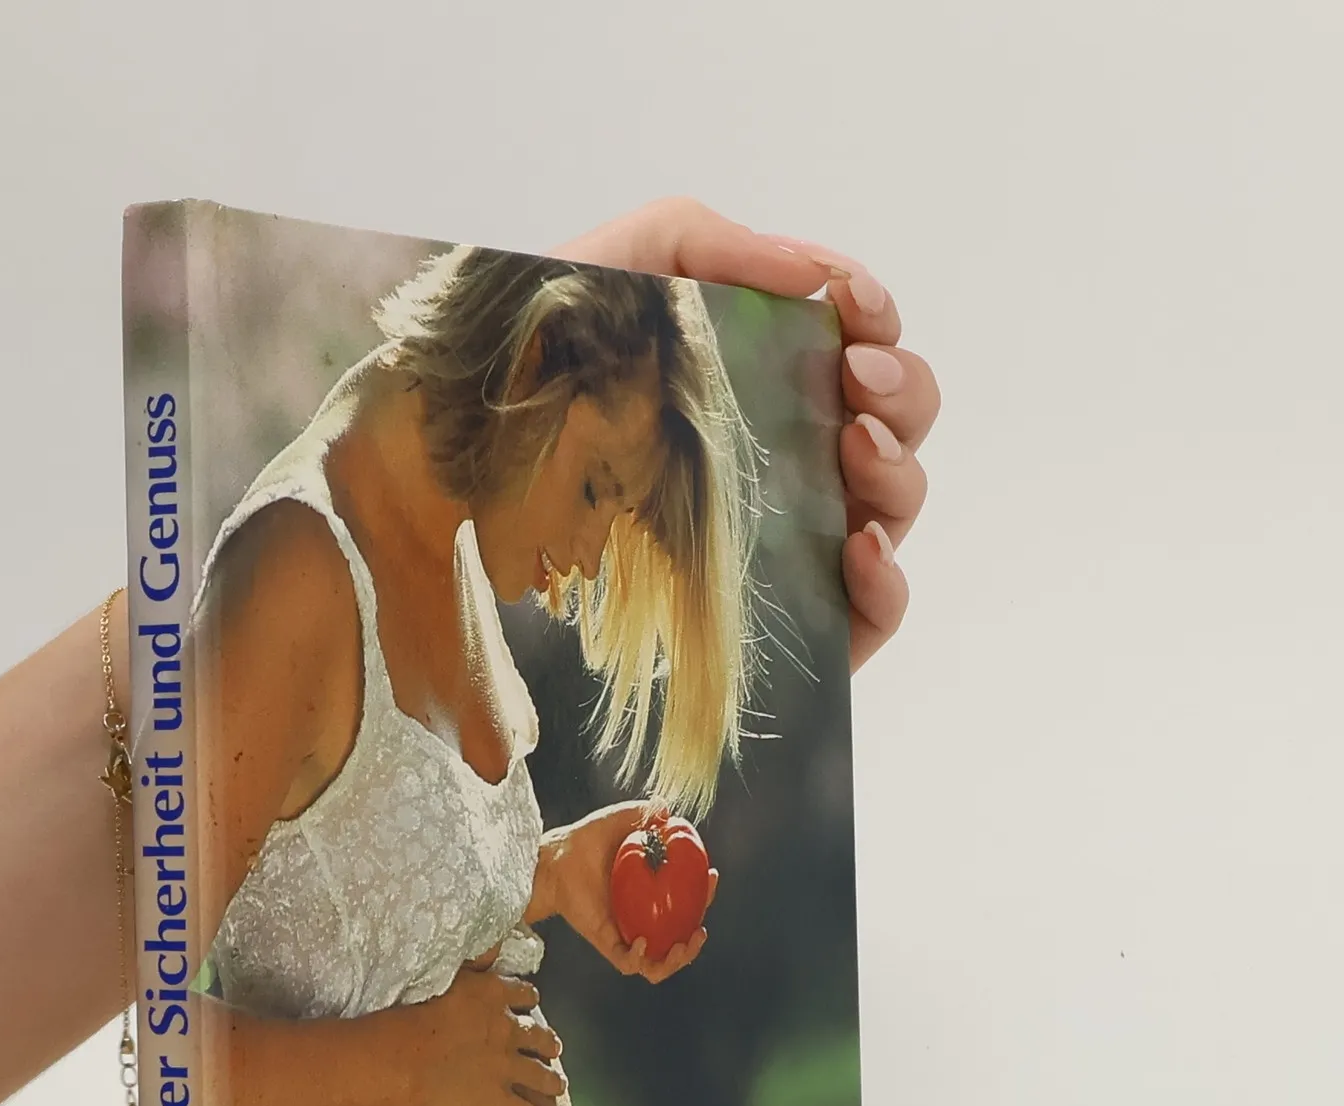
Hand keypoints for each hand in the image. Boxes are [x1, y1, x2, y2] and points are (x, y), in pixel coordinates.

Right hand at [398, 964, 567, 1105]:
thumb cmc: (419, 1011)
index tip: (532, 1002)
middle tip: (555, 1047)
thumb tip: (497, 938)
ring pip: (540, 1076)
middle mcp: (509, 1031)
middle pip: (539, 1036)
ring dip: (551, 1081)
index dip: (529, 999)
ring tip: (559, 1085)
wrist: (409, 1055)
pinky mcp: (499, 1100)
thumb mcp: (452, 974)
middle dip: (548, 1043)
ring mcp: (507, 1068)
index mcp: (496, 997)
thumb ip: (477, 960)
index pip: (524, 994)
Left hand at [534, 802, 720, 984]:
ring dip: (675, 961)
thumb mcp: (620, 820)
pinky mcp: (607, 942)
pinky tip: (643, 943)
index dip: (705, 895)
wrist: (556, 858)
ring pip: (658, 963)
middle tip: (699, 930)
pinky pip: (628, 963)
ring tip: (679, 947)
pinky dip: (640, 959)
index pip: (688, 903)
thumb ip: (645, 813)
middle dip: (695, 942)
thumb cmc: (586, 840)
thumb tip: (669, 812)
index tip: (711, 877)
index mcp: (653, 894)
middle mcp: (643, 918)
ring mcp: (626, 933)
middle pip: (678, 940)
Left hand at [552, 198, 936, 672]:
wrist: (442, 485)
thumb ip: (701, 240)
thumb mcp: (603, 266)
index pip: (858, 343)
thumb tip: (815, 270)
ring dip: (898, 469)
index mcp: (754, 375)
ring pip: (893, 507)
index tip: (851, 302)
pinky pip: (870, 615)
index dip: (876, 316)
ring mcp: (784, 542)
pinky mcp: (775, 627)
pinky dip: (887, 580)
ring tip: (856, 444)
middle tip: (854, 378)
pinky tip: (858, 548)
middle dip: (901, 389)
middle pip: (896, 421)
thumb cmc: (517, 375)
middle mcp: (780, 455)